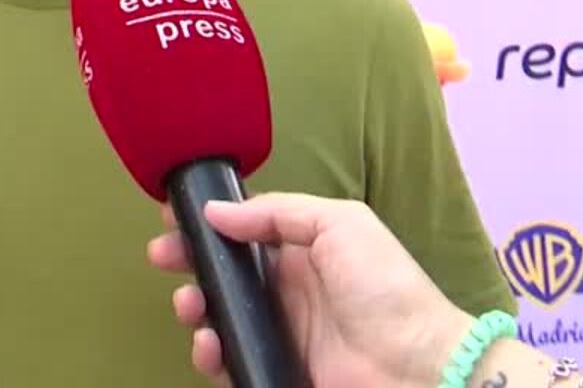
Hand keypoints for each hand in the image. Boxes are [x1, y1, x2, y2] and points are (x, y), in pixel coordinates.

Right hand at [146, 193, 473, 387]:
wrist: (417, 365)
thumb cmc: (385, 288)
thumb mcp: (341, 225)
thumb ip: (277, 212)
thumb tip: (217, 212)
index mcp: (302, 251)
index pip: (242, 232)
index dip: (206, 226)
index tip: (172, 222)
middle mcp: (286, 290)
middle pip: (222, 274)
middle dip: (190, 264)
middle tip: (165, 261)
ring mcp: (281, 333)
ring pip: (219, 317)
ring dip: (196, 309)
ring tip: (192, 308)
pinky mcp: (277, 370)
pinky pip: (232, 361)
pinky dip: (211, 355)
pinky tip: (211, 346)